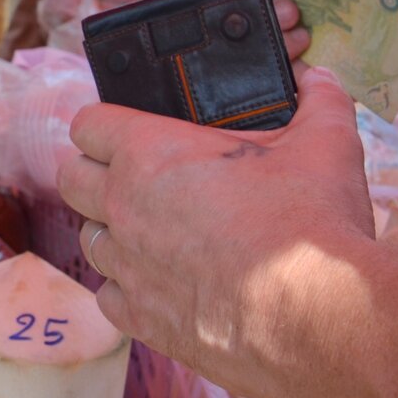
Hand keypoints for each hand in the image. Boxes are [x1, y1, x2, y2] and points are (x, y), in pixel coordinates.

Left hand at [56, 67, 373, 397]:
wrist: (325, 318)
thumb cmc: (313, 224)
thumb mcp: (324, 144)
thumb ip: (317, 101)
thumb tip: (319, 78)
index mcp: (149, 152)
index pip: (88, 125)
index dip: (103, 125)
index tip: (124, 133)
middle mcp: (123, 205)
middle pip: (72, 179)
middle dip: (95, 175)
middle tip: (136, 181)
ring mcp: (128, 265)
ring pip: (90, 239)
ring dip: (114, 232)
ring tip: (158, 234)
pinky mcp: (142, 319)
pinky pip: (110, 295)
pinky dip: (130, 288)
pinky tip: (165, 283)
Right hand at [130, 0, 339, 67]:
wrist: (377, 29)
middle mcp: (220, 17)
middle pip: (180, 10)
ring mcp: (235, 51)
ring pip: (208, 43)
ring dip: (250, 25)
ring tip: (293, 14)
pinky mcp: (255, 81)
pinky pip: (238, 73)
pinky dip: (272, 53)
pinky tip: (301, 42)